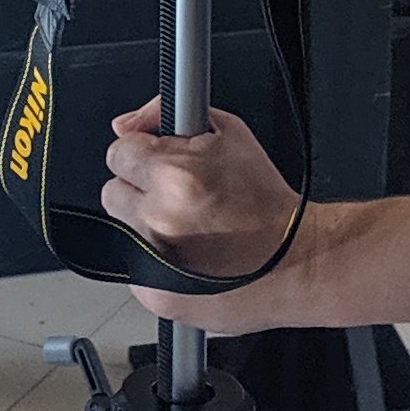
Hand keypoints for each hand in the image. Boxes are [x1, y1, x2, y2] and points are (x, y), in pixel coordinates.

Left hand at [104, 100, 321, 322]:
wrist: (295, 260)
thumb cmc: (265, 201)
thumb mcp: (227, 133)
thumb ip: (164, 115)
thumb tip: (124, 124)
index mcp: (174, 176)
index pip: (118, 152)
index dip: (142, 155)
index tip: (161, 164)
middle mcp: (159, 219)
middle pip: (114, 192)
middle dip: (141, 190)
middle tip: (179, 198)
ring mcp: (153, 262)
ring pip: (122, 230)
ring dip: (145, 225)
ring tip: (189, 228)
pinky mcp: (154, 294)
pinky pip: (133, 266)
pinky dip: (153, 261)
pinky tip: (189, 257)